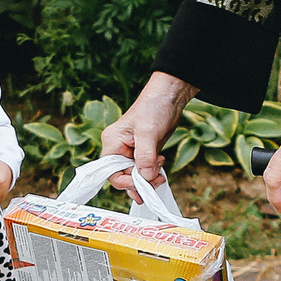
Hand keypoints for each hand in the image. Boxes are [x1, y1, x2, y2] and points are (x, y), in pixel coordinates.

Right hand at [101, 71, 197, 191]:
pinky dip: (152, 175)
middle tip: (156, 182)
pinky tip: (161, 171)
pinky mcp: (143, 153)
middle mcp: (119, 149)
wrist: (169, 97)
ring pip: (135, 175)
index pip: (111, 172)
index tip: (142, 183)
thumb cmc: (154, 107)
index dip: (125, 181)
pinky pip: (144, 170)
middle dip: (140, 182)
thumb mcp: (148, 132)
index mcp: (112, 142)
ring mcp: (131, 152)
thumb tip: (146, 177)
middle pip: (123, 176)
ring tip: (161, 177)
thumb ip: (145, 156)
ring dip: (148, 180)